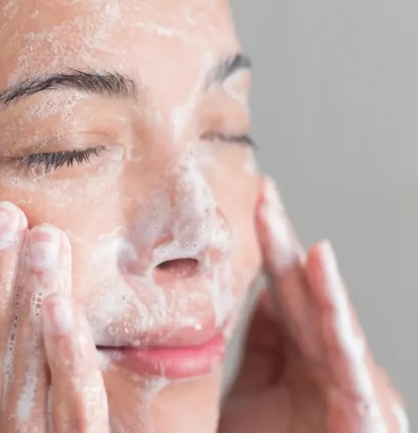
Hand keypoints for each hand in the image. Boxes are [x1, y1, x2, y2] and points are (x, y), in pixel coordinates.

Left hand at [220, 178, 408, 432]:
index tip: (256, 200)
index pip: (284, 289)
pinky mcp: (360, 413)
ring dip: (323, 285)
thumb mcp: (249, 396)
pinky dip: (340, 327)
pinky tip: (331, 293)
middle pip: (306, 294)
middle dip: (286, 247)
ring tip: (310, 247)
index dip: (271, 246)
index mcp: (301, 354)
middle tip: (265, 197)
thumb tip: (261, 294)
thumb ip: (258, 348)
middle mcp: (327, 362)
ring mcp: (348, 385)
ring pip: (334, 324)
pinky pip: (347, 365)